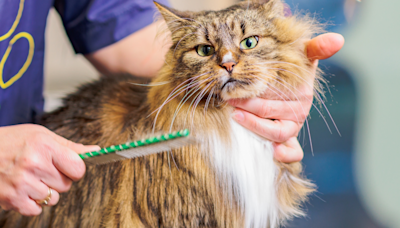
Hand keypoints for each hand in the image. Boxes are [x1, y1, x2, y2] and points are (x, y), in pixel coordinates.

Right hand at [0, 124, 99, 215]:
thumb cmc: (12, 141)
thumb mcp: (42, 135)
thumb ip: (69, 146)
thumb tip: (95, 151)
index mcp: (44, 147)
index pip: (78, 169)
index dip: (75, 169)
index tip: (68, 166)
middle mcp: (34, 165)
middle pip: (66, 185)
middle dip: (58, 179)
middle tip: (42, 169)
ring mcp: (22, 183)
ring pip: (53, 199)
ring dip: (46, 191)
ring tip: (31, 178)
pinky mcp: (11, 199)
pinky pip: (36, 210)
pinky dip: (32, 203)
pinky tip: (23, 188)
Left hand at [229, 33, 344, 162]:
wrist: (290, 78)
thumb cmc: (292, 66)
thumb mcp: (303, 54)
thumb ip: (317, 47)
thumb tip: (338, 39)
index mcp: (302, 94)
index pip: (276, 102)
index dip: (254, 103)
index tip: (235, 99)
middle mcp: (298, 112)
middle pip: (270, 115)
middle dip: (247, 109)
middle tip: (228, 101)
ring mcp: (293, 127)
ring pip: (275, 134)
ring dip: (255, 128)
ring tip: (235, 117)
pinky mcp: (290, 139)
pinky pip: (293, 152)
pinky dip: (285, 154)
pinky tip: (272, 152)